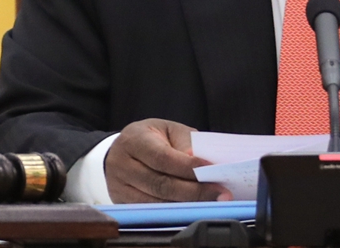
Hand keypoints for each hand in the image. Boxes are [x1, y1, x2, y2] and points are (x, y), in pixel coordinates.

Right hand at [104, 118, 232, 202]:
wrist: (121, 150)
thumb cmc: (151, 138)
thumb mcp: (168, 130)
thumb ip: (185, 142)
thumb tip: (198, 161)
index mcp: (134, 140)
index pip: (162, 157)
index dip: (188, 167)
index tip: (212, 171)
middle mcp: (122, 164)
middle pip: (160, 184)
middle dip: (194, 191)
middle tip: (220, 193)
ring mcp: (119, 187)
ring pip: (156, 202)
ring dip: (187, 204)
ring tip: (212, 202)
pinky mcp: (122, 203)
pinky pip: (151, 211)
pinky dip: (174, 211)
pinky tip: (193, 208)